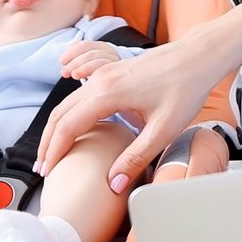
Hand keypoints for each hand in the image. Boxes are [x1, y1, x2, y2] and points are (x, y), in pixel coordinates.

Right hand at [35, 38, 229, 191]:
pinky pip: (80, 95)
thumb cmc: (186, 87)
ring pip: (67, 103)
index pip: (69, 126)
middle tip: (43, 168)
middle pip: (60, 114)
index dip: (55, 151)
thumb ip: (136, 158)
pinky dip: (68, 115)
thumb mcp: (164, 129)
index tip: (48, 172)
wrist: (199, 56)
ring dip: (56, 129)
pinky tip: (71, 130)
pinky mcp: (111, 73)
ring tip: (52, 153)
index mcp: (108, 93)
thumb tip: (114, 184)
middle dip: (48, 143)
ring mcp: (104, 74)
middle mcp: (100, 80)